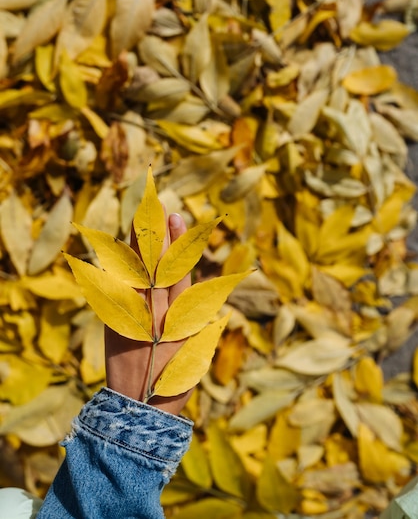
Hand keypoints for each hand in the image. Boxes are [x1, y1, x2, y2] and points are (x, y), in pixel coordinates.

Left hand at [105, 212, 192, 415]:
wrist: (139, 407)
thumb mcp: (193, 347)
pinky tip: (117, 250)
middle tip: (158, 208)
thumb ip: (192, 315)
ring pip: (136, 277)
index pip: (178, 272)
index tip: (175, 218)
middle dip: (157, 236)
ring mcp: (131, 319)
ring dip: (138, 248)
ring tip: (140, 221)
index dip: (176, 244)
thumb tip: (192, 284)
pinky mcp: (113, 325)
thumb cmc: (175, 379)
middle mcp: (153, 314)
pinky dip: (118, 270)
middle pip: (155, 268)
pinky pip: (116, 292)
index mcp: (177, 318)